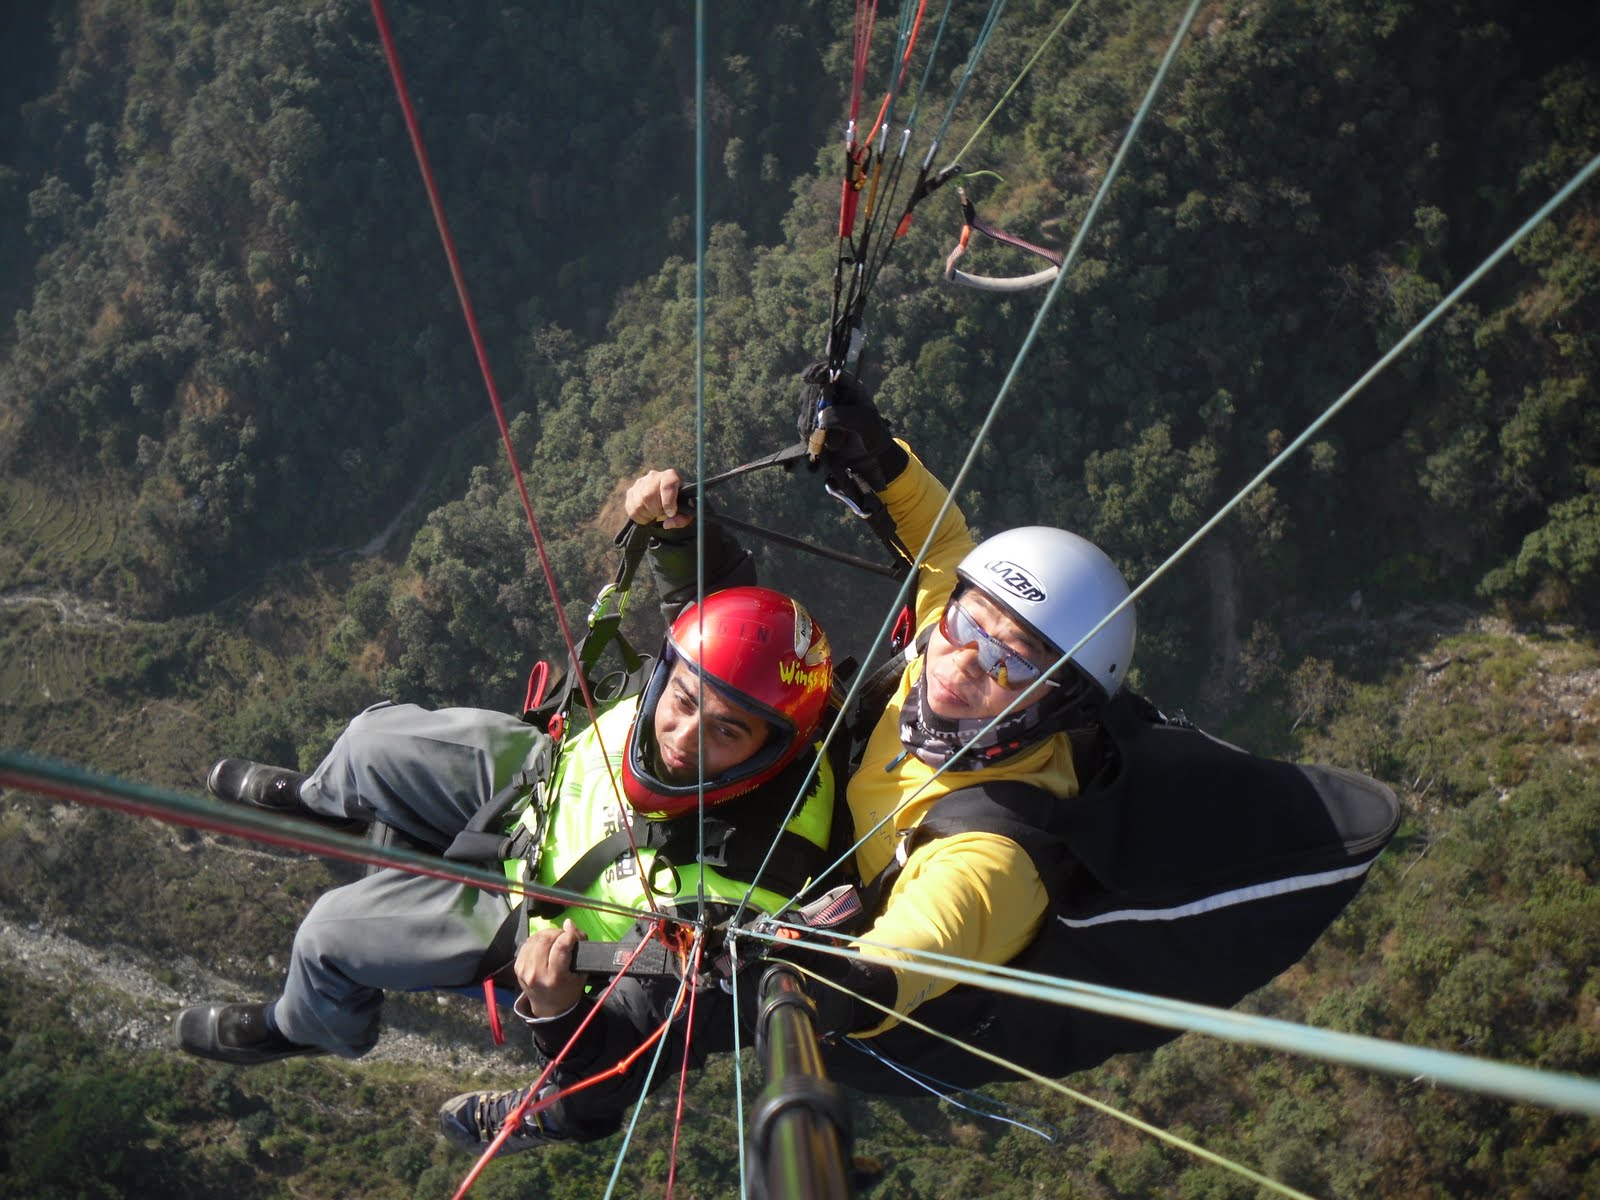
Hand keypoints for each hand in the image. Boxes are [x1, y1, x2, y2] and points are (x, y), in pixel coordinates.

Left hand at [515, 919, 589, 1017]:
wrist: (548, 1007)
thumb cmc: (569, 989)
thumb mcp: (581, 972)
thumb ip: (579, 946)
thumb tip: (568, 923)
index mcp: (554, 977)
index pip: (560, 947)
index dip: (569, 936)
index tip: (574, 936)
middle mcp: (536, 973)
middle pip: (547, 939)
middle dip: (558, 933)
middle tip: (565, 937)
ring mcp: (524, 969)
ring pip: (537, 938)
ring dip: (549, 934)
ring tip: (556, 940)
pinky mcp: (517, 966)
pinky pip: (529, 942)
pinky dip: (538, 939)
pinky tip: (545, 944)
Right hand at [624, 468, 692, 530]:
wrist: (668, 500)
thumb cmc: (678, 505)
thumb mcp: (686, 513)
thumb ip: (682, 519)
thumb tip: (667, 524)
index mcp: (670, 476)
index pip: (667, 486)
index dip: (668, 502)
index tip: (670, 513)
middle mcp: (653, 476)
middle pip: (649, 495)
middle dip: (656, 510)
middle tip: (662, 513)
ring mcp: (640, 483)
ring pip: (638, 503)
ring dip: (647, 515)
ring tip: (655, 514)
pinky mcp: (631, 491)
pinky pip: (630, 508)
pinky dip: (639, 517)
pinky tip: (647, 516)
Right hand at [794, 363, 905, 491]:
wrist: (868, 455)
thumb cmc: (872, 433)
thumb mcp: (864, 423)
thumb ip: (844, 417)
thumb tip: (822, 417)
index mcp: (847, 385)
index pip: (827, 369)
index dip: (815, 371)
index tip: (808, 379)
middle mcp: (832, 394)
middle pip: (811, 390)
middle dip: (813, 408)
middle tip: (819, 425)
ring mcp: (821, 408)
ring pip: (805, 410)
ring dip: (813, 426)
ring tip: (833, 442)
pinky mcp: (814, 424)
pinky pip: (803, 426)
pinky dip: (810, 436)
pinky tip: (823, 444)